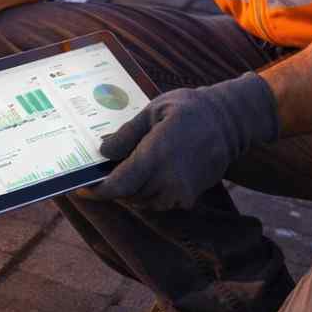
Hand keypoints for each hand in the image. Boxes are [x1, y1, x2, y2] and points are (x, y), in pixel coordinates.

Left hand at [85, 72, 279, 210]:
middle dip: (112, 187)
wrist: (230, 121)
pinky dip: (148, 192)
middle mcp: (169, 179)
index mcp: (157, 155)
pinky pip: (159, 202)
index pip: (119, 185)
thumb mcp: (153, 111)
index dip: (97, 192)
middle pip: (128, 195)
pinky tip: (146, 173)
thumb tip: (103, 152)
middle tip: (100, 173)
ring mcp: (181, 192)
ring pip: (143, 201)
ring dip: (130, 190)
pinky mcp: (190, 197)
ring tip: (124, 170)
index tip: (81, 189)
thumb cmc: (189, 109)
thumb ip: (126, 134)